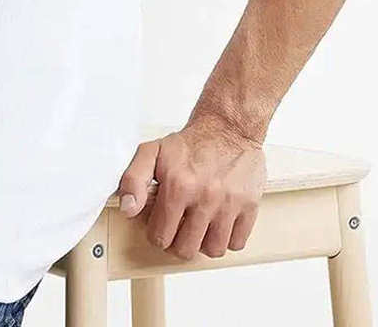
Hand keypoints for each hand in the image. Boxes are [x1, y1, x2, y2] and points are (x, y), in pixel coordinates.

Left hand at [116, 116, 266, 259]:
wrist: (227, 127)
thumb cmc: (189, 143)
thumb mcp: (151, 152)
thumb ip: (133, 179)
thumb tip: (127, 209)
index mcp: (178, 185)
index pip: (160, 236)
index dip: (156, 231)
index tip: (160, 220)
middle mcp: (205, 197)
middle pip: (185, 249)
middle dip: (177, 241)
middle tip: (178, 226)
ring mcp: (229, 204)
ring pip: (213, 250)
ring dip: (202, 242)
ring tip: (198, 225)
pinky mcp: (250, 206)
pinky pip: (237, 243)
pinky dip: (227, 239)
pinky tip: (218, 223)